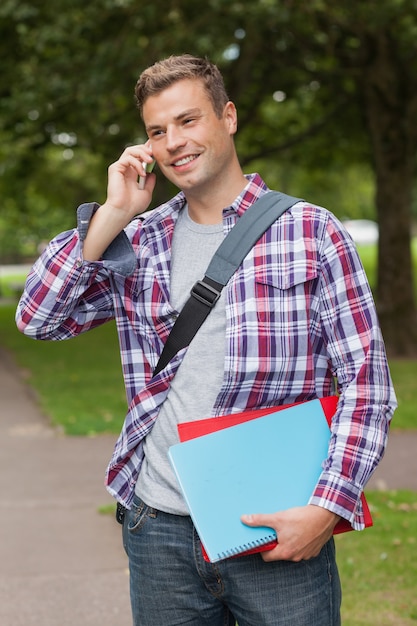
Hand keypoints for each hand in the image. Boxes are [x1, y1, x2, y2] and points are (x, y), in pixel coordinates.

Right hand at [83, 143, 155, 260]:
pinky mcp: (115, 168)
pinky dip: (137, 164)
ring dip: (142, 153)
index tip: (157, 149)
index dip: (147, 150)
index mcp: (132, 173)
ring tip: (150, 160)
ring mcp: (119, 167)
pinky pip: (127, 159)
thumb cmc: (133, 205)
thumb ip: (150, 182)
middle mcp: (125, 168)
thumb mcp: (147, 193)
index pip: (139, 156)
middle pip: (134, 149)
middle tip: (154, 154)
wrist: (123, 211)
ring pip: (130, 150)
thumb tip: (153, 173)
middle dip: (145, 149)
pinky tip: (142, 174)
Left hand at [241, 505, 339, 561]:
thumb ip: (260, 520)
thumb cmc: (301, 518)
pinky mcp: (315, 550)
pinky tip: (301, 530)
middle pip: (280, 553)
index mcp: (284, 552)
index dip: (262, 547)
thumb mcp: (278, 517)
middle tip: (276, 529)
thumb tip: (244, 519)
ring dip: (289, 541)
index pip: (266, 556)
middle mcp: (296, 557)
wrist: (325, 514)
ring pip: (292, 550)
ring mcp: (307, 554)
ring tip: (290, 528)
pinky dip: (301, 541)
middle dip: (276, 542)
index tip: (263, 538)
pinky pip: (304, 548)